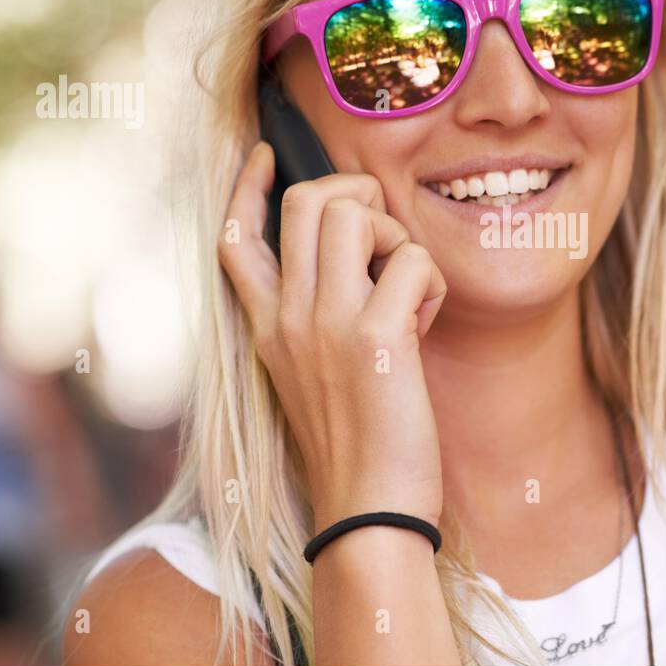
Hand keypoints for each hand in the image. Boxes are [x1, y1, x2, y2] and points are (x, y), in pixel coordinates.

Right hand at [217, 142, 447, 531]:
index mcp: (266, 326)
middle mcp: (287, 316)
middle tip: (384, 241)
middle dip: (356, 195)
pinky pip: (411, 259)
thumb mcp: (311, 377)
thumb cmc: (355, 446)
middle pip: (307, 200)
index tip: (267, 153)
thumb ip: (315, 322)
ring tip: (406, 289)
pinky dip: (430, 280)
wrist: (367, 512)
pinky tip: (424, 324)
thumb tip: (355, 267)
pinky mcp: (376, 337)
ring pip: (355, 212)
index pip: (236, 236)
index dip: (249, 185)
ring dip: (396, 236)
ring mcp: (326, 323)